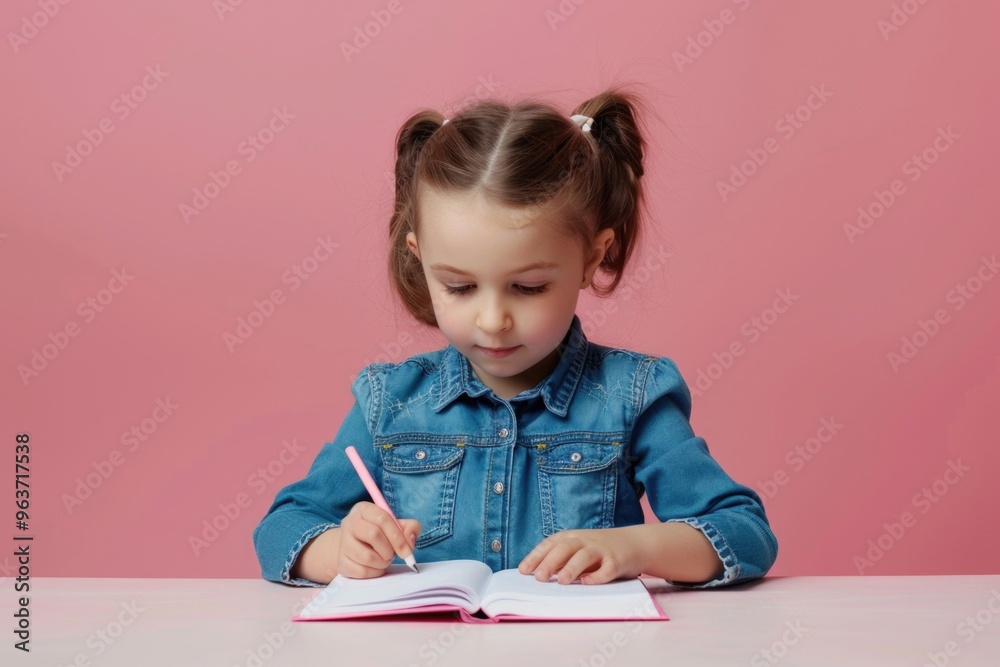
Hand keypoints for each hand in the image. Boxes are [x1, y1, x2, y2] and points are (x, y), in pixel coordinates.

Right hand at [337, 501, 420, 578]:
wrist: (356, 548)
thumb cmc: (381, 534)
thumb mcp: (397, 526)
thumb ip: (410, 528)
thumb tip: (410, 539)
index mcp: (363, 509)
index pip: (382, 518)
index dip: (398, 536)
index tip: (407, 551)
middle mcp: (349, 522)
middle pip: (373, 535)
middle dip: (389, 549)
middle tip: (393, 555)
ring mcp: (343, 543)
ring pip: (367, 556)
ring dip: (383, 562)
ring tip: (384, 559)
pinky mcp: (341, 562)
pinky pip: (362, 571)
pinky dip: (375, 572)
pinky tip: (376, 566)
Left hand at [517, 527, 645, 584]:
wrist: (635, 543)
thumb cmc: (599, 550)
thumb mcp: (578, 549)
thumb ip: (560, 559)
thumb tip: (535, 574)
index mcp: (572, 537)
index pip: (550, 544)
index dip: (536, 556)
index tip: (523, 570)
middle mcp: (585, 541)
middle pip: (565, 548)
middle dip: (551, 561)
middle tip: (539, 577)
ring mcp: (602, 550)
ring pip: (585, 556)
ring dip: (572, 567)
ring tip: (561, 581)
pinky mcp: (618, 561)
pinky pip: (608, 568)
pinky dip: (598, 576)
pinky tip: (588, 583)